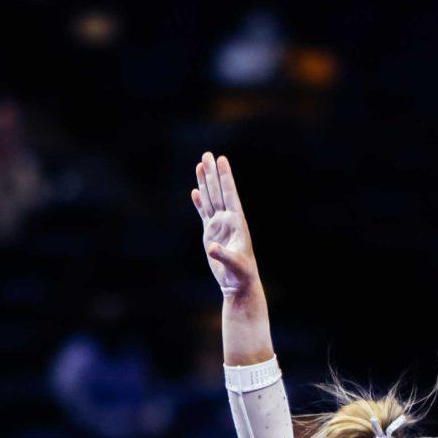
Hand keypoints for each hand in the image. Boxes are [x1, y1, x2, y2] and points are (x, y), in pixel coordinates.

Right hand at [190, 151, 258, 297]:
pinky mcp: (211, 234)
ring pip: (210, 199)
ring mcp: (219, 226)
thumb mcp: (235, 264)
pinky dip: (200, 203)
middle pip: (218, 192)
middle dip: (213, 173)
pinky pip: (204, 214)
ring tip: (200, 165)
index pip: (229, 194)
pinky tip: (195, 191)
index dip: (225, 177)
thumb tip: (212, 248)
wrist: (238, 283)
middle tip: (207, 154)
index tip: (221, 160)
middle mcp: (228, 220)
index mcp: (236, 222)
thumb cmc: (241, 274)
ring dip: (205, 183)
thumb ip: (224, 255)